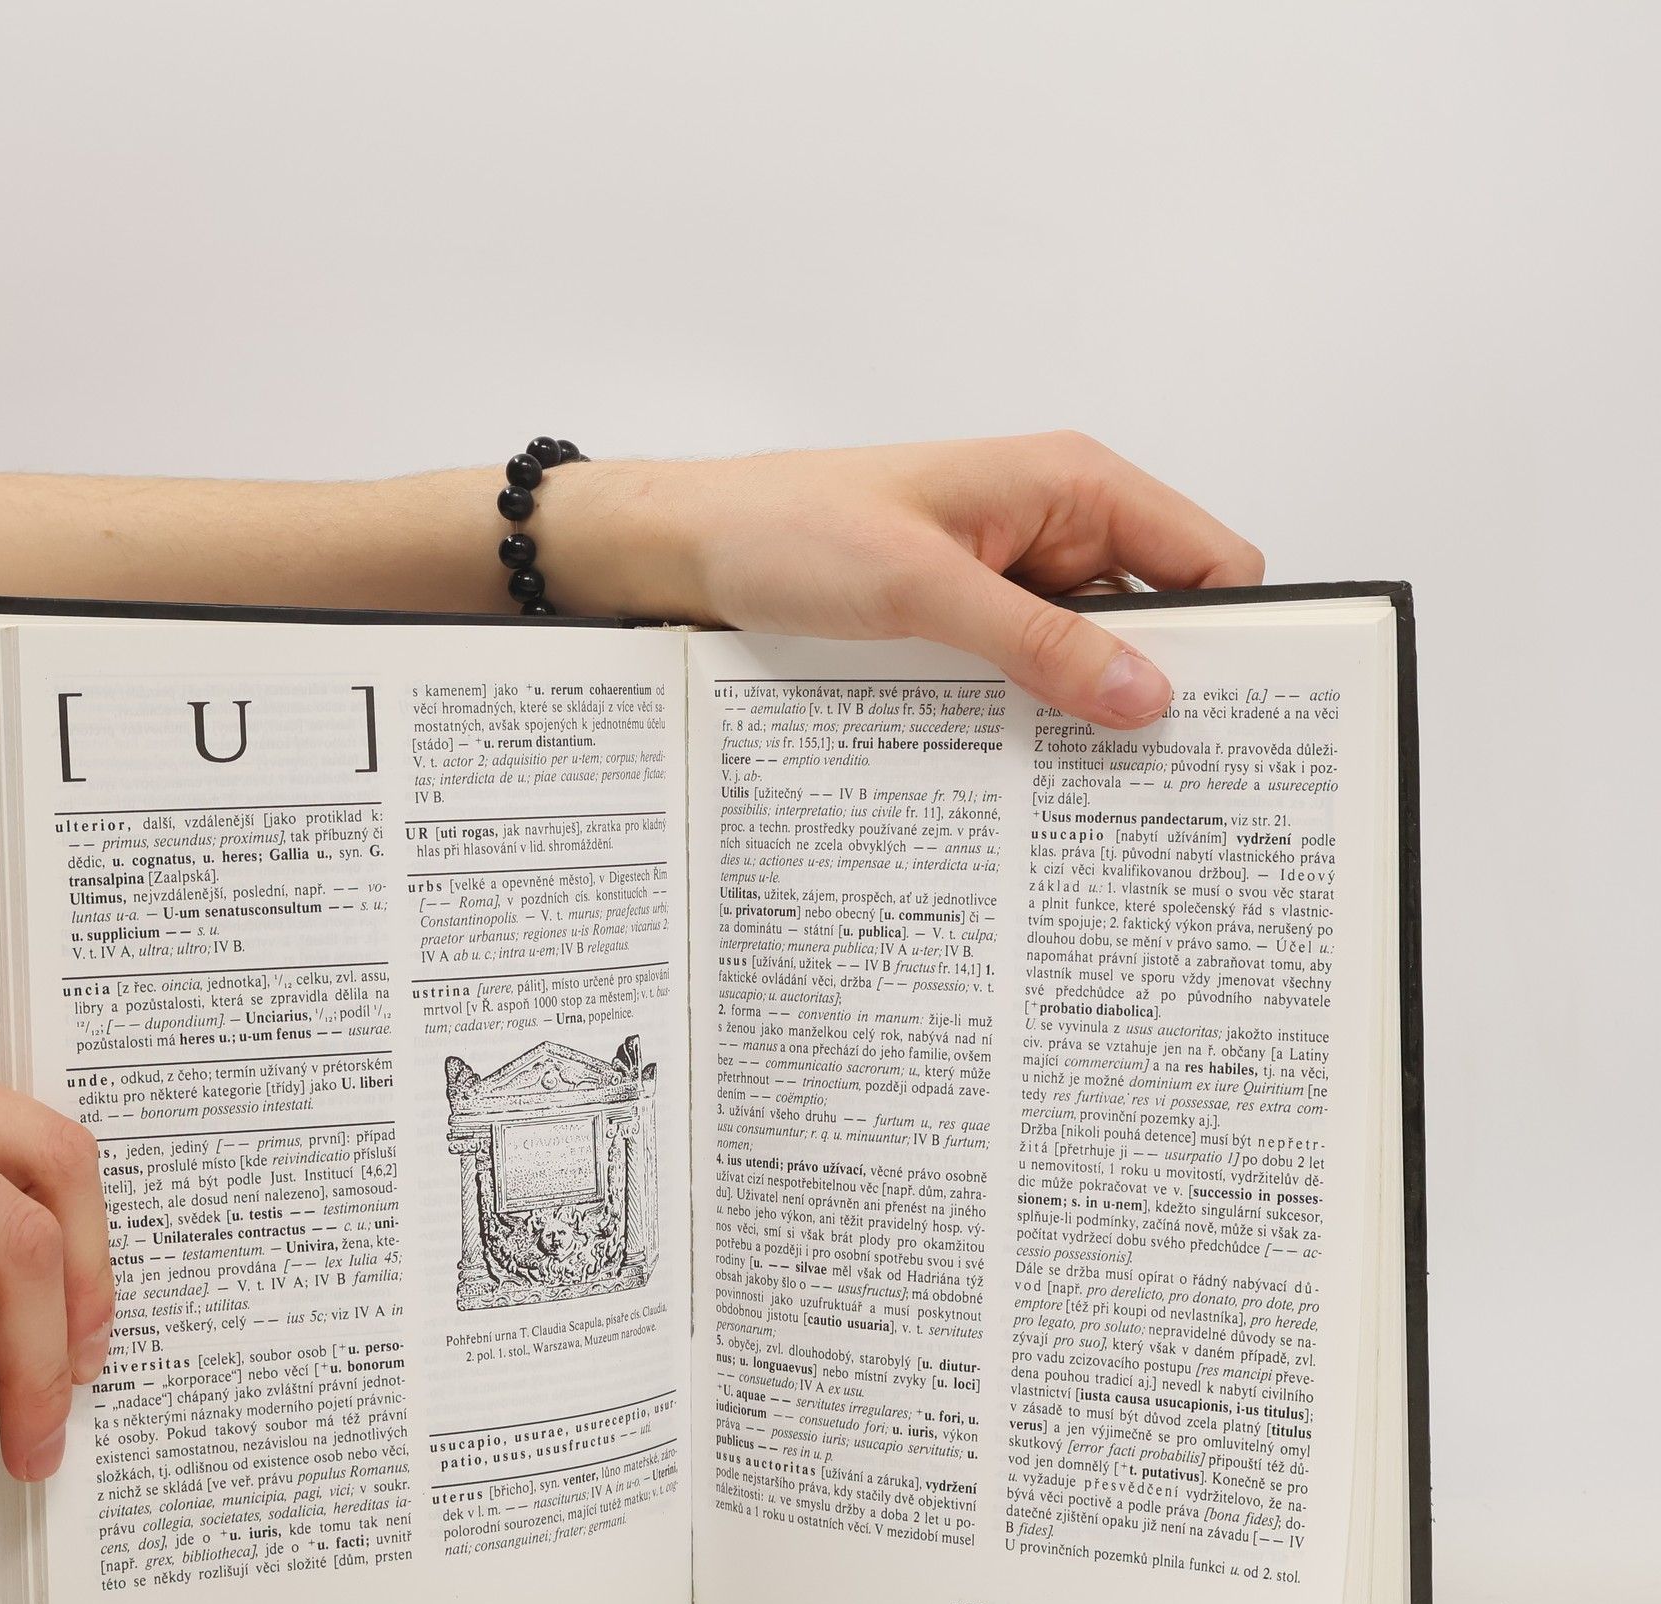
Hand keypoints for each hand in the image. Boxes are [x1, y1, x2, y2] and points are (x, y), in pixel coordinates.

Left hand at [553, 433, 1263, 727]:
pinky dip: (1036, 716)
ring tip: (1091, 794)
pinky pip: (1032, 675)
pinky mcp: (969, 622)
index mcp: (1072, 486)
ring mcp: (1012, 579)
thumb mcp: (921, 588)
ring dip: (1091, 714)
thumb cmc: (790, 528)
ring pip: (1094, 658)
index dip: (1236, 640)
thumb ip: (1038, 642)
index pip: (1210, 563)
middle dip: (1164, 691)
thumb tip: (1147, 697)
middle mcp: (1056, 528)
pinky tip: (1026, 772)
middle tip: (1165, 784)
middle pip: (1161, 620)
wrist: (691, 548)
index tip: (1232, 726)